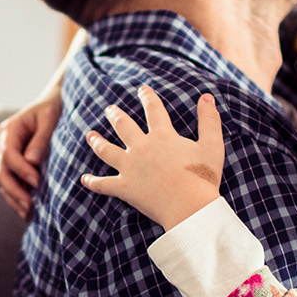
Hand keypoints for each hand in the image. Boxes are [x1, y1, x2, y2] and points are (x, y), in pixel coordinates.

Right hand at [0, 90, 63, 219]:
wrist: (55, 102)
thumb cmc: (55, 108)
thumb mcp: (51, 118)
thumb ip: (41, 139)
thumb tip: (31, 161)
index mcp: (11, 129)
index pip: (8, 153)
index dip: (21, 169)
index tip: (37, 182)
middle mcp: (5, 142)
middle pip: (1, 170)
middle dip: (14, 190)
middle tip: (29, 206)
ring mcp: (8, 153)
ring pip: (4, 179)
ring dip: (14, 197)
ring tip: (28, 213)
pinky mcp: (16, 163)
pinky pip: (12, 182)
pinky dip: (17, 196)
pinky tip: (27, 210)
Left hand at [80, 87, 223, 230]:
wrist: (190, 207)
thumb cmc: (203, 177)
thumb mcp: (212, 145)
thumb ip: (209, 120)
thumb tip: (207, 97)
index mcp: (162, 136)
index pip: (153, 110)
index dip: (148, 98)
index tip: (142, 90)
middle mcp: (142, 148)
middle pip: (123, 126)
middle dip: (115, 115)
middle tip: (109, 109)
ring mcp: (130, 168)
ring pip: (107, 150)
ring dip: (97, 142)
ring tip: (90, 135)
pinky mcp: (125, 188)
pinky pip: (104, 185)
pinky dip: (93, 182)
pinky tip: (84, 179)